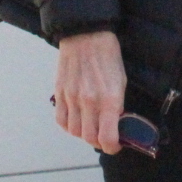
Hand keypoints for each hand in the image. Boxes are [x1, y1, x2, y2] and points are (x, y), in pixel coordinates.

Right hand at [55, 31, 125, 154]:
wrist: (87, 34)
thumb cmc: (108, 56)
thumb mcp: (121, 81)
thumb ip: (117, 105)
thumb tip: (115, 125)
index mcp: (109, 99)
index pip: (107, 138)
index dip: (112, 147)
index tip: (115, 145)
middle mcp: (89, 101)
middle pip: (89, 138)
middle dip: (98, 141)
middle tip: (103, 136)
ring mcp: (72, 98)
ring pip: (74, 132)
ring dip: (83, 134)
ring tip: (90, 126)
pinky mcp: (60, 93)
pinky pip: (61, 120)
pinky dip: (68, 126)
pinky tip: (76, 120)